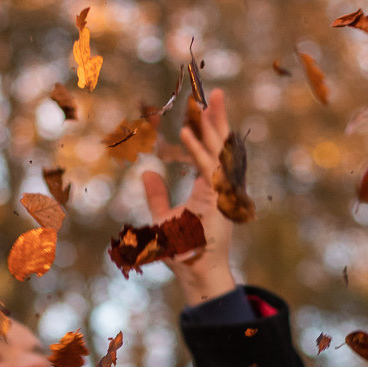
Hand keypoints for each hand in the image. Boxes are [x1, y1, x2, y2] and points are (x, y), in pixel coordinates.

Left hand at [140, 87, 238, 307]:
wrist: (196, 275)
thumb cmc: (183, 251)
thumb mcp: (163, 217)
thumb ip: (156, 194)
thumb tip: (147, 171)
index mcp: (209, 187)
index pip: (210, 151)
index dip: (208, 129)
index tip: (203, 106)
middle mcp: (218, 187)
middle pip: (219, 146)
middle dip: (217, 119)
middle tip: (214, 91)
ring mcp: (219, 194)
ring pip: (217, 153)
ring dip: (211, 128)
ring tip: (204, 102)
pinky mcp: (216, 202)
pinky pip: (206, 170)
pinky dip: (198, 152)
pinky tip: (189, 133)